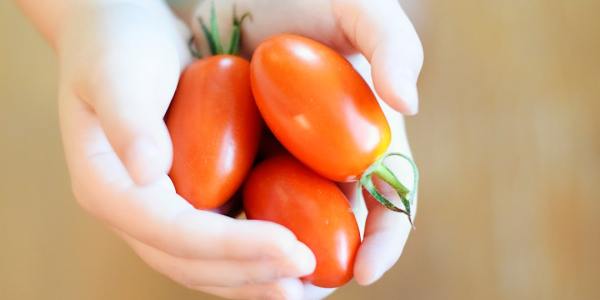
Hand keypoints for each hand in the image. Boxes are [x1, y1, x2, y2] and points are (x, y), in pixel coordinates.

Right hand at [57, 1, 315, 298]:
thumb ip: (128, 120)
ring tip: (305, 284)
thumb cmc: (117, 46)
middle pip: (190, 262)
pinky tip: (289, 254)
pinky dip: (253, 254)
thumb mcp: (117, 73)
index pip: (173, 233)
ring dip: (254, 277)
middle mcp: (132, 210)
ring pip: (205, 263)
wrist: (121, 35)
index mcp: (107, 187)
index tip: (289, 247)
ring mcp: (157, 210)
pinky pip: (218, 239)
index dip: (231, 247)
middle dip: (250, 273)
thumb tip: (149, 171)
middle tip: (305, 275)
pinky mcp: (184, 199)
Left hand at [186, 0, 422, 297]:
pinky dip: (230, 234)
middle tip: (299, 291)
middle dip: (322, 268)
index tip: (365, 268)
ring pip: (285, 232)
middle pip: (338, 231)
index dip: (386, 239)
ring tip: (257, 280)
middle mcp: (328, 164)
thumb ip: (392, 41)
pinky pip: (236, 213)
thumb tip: (407, 103)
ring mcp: (283, 169)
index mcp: (366, 139)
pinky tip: (213, 244)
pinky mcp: (237, 168)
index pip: (391, 200)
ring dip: (273, 264)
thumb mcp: (352, 7)